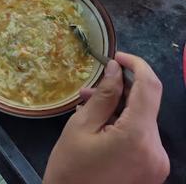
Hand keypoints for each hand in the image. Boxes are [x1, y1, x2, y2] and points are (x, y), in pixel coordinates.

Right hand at [43, 53, 169, 183]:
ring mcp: (157, 163)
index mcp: (138, 136)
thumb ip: (104, 95)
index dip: (136, 64)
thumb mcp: (81, 127)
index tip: (117, 56)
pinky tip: (100, 123)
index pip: (149, 86)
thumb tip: (116, 68)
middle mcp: (156, 150)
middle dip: (121, 89)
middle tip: (92, 86)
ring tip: (89, 105)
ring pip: (142, 119)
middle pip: (146, 103)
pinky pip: (141, 136)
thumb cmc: (70, 170)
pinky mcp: (152, 170)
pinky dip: (123, 124)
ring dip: (119, 107)